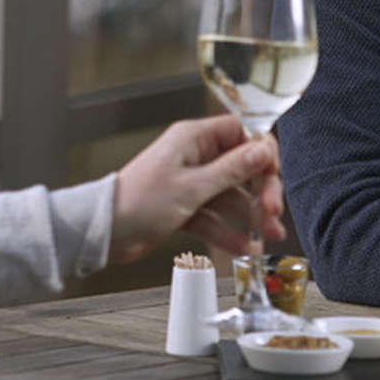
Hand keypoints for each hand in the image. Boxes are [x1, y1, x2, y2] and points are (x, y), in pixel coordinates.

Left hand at [109, 115, 284, 263]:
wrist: (105, 231)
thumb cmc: (138, 202)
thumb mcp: (192, 187)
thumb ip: (231, 170)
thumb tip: (262, 151)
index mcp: (193, 139)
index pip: (242, 132)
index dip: (262, 153)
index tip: (274, 175)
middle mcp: (194, 156)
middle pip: (242, 167)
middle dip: (260, 190)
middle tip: (273, 213)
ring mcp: (190, 182)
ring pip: (231, 195)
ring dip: (251, 216)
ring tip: (267, 237)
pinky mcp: (185, 206)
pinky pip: (215, 215)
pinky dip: (229, 231)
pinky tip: (244, 247)